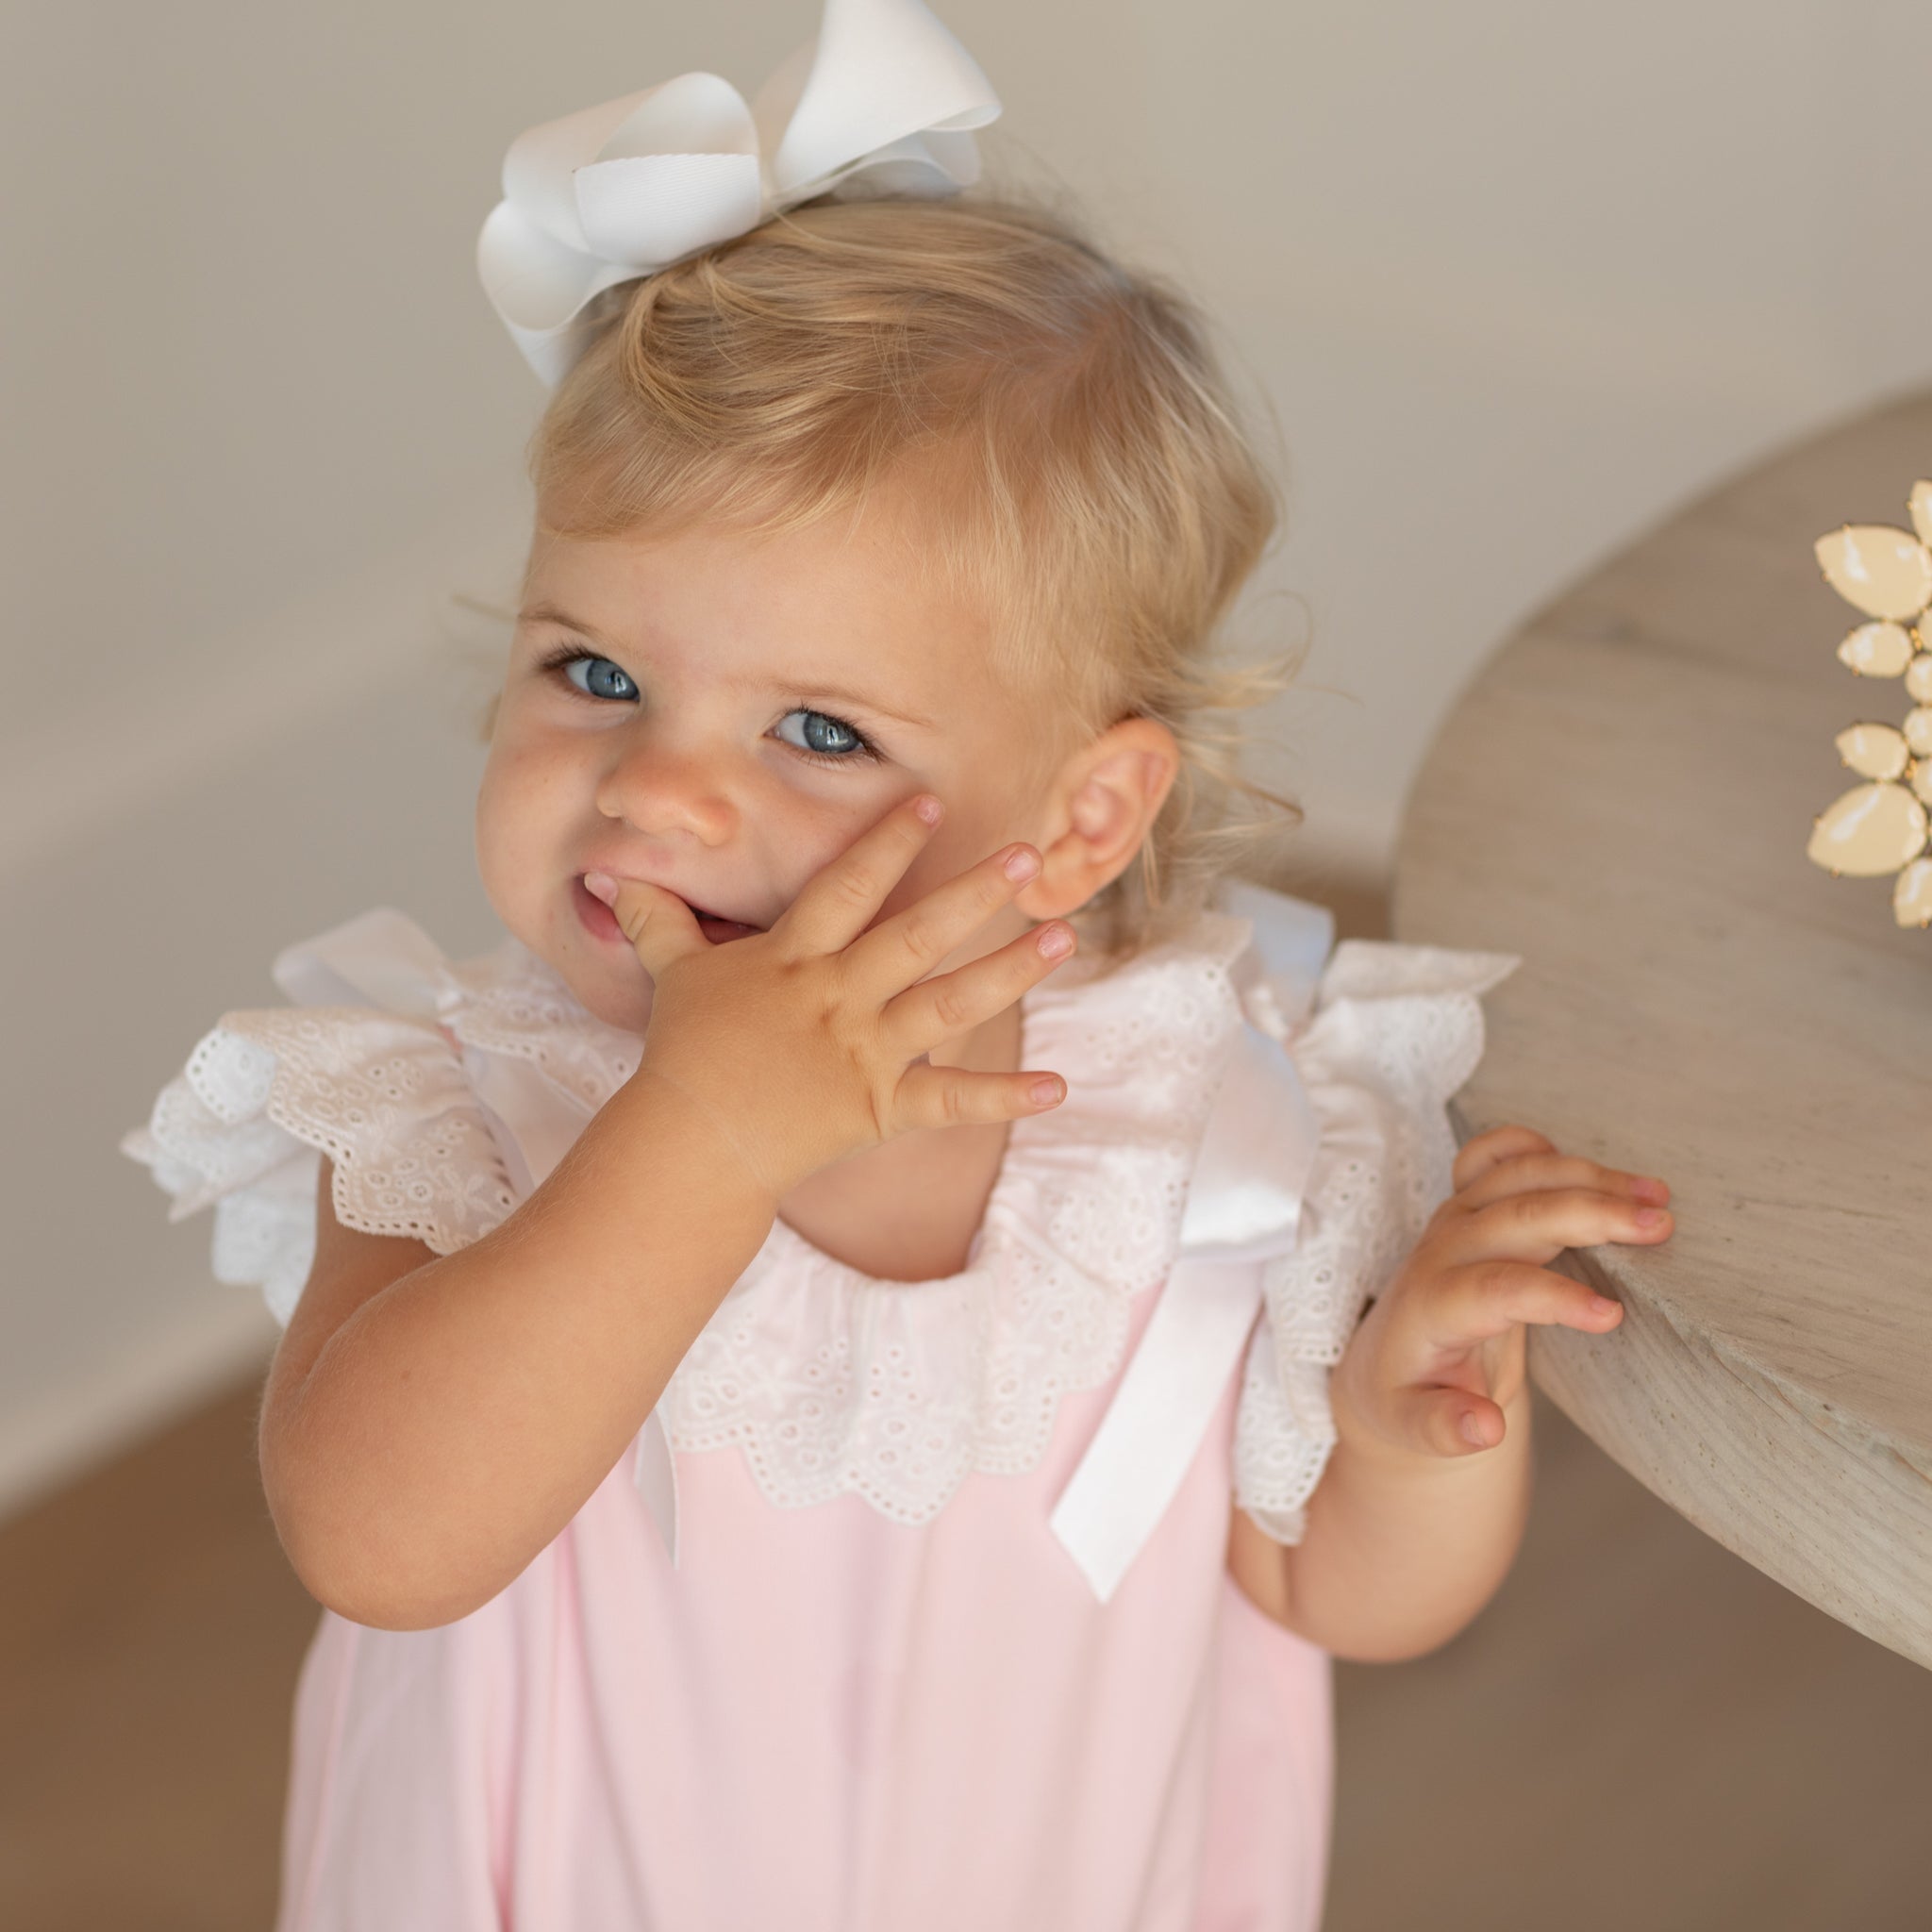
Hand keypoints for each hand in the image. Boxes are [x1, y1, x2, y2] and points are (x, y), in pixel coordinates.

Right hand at [583, 792, 1076, 1202]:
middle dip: (974, 892)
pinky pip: (954, 1102)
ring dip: (1011, 970)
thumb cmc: (684, 1057)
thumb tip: (612, 872)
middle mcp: (839, 999)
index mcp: (795, 960)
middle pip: (916, 934)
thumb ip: (659, 921)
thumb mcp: (673, 977)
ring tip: (1063, 935)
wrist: (691, 1144)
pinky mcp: (883, 1109)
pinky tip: (1060, 1085)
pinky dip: (1007, 1097)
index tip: (932, 802)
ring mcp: (866, 1054)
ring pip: (951, 1004)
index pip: (849, 887)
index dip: (890, 842)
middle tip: (1029, 852)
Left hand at [1327, 1124, 1672, 1463]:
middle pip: (1517, 1214)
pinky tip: (1587, 1163)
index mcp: (1433, 1305)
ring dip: (1588, 1177)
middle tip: (1662, 1228)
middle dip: (1590, 1213)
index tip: (1613, 1317)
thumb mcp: (1413, 1428)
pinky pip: (1491, 1154)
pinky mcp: (1464, 1203)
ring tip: (1658, 1199)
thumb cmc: (1407, 1395)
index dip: (1553, 1297)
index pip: (1495, 1288)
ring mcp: (1454, 1218)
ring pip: (1518, 1176)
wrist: (1383, 1361)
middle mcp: (1442, 1249)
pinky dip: (1534, 1145)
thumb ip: (1443, 1429)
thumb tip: (1484, 1427)